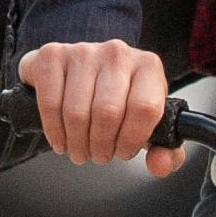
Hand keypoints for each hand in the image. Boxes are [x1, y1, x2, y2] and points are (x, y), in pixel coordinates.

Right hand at [17, 40, 181, 175]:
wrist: (79, 72)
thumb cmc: (118, 102)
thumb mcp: (148, 125)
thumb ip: (164, 151)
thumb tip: (160, 165)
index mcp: (148, 67)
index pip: (145, 108)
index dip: (131, 140)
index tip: (122, 152)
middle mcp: (117, 53)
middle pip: (108, 112)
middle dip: (101, 146)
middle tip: (98, 156)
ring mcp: (83, 51)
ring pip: (77, 112)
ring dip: (77, 143)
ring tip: (80, 150)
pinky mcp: (52, 56)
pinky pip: (51, 104)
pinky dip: (55, 131)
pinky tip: (61, 139)